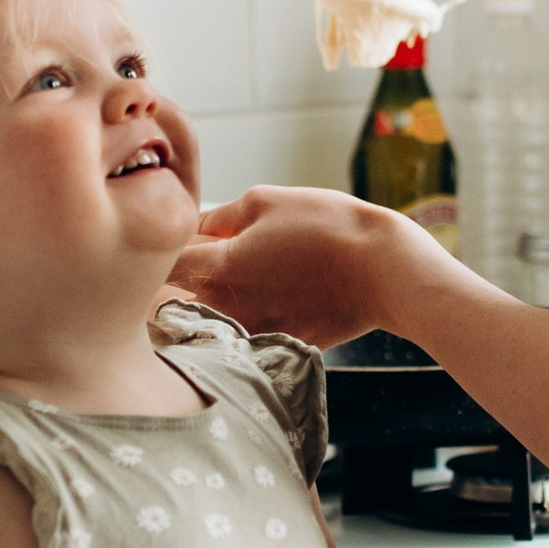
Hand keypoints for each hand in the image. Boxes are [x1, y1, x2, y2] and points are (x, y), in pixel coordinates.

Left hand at [171, 183, 444, 347]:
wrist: (385, 272)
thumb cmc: (328, 228)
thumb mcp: (266, 201)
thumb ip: (217, 217)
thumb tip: (192, 226)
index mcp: (220, 267)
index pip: (164, 266)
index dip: (165, 250)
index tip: (183, 241)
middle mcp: (227, 308)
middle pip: (182, 296)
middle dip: (188, 276)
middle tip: (220, 253)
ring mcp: (252, 332)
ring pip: (212, 318)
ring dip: (218, 298)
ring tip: (256, 275)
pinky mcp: (276, 346)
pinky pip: (245, 334)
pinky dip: (250, 317)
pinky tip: (279, 296)